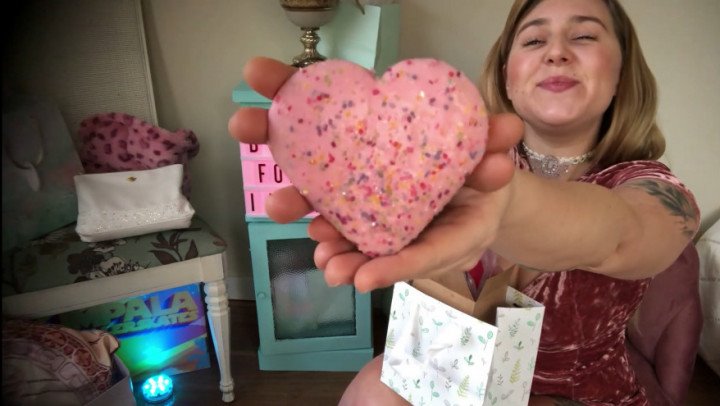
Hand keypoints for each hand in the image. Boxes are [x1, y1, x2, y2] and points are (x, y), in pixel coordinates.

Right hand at [229, 57, 523, 291]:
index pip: (318, 107)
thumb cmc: (468, 170)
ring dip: (304, 216)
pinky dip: (361, 266)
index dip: (285, 87)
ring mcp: (356, 209)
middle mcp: (351, 171)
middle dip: (270, 138)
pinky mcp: (377, 245)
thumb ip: (486, 141)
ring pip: (318, 211)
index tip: (254, 71)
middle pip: (299, 155)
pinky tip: (353, 276)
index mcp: (370, 138)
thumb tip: (506, 128)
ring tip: (313, 235)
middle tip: (243, 127)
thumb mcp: (479, 152)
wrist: (482, 211)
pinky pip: (361, 255)